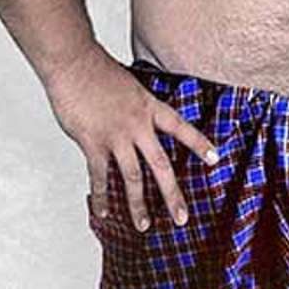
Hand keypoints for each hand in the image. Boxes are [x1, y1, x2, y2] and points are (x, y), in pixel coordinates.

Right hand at [45, 41, 218, 229]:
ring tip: (144, 225)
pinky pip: (100, 176)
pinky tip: (104, 212)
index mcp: (149, 108)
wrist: (73, 63)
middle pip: (161, 166)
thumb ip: (135, 108)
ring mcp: (116, 137)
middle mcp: (138, 126)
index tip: (215, 159)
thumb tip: (135, 124)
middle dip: (172, 195)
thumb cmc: (95, 69)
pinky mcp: (93, 143)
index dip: (199, 143)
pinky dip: (102, 196)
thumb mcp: (128, 85)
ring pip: (133, 178)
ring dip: (138, 205)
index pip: (180, 128)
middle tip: (182, 217)